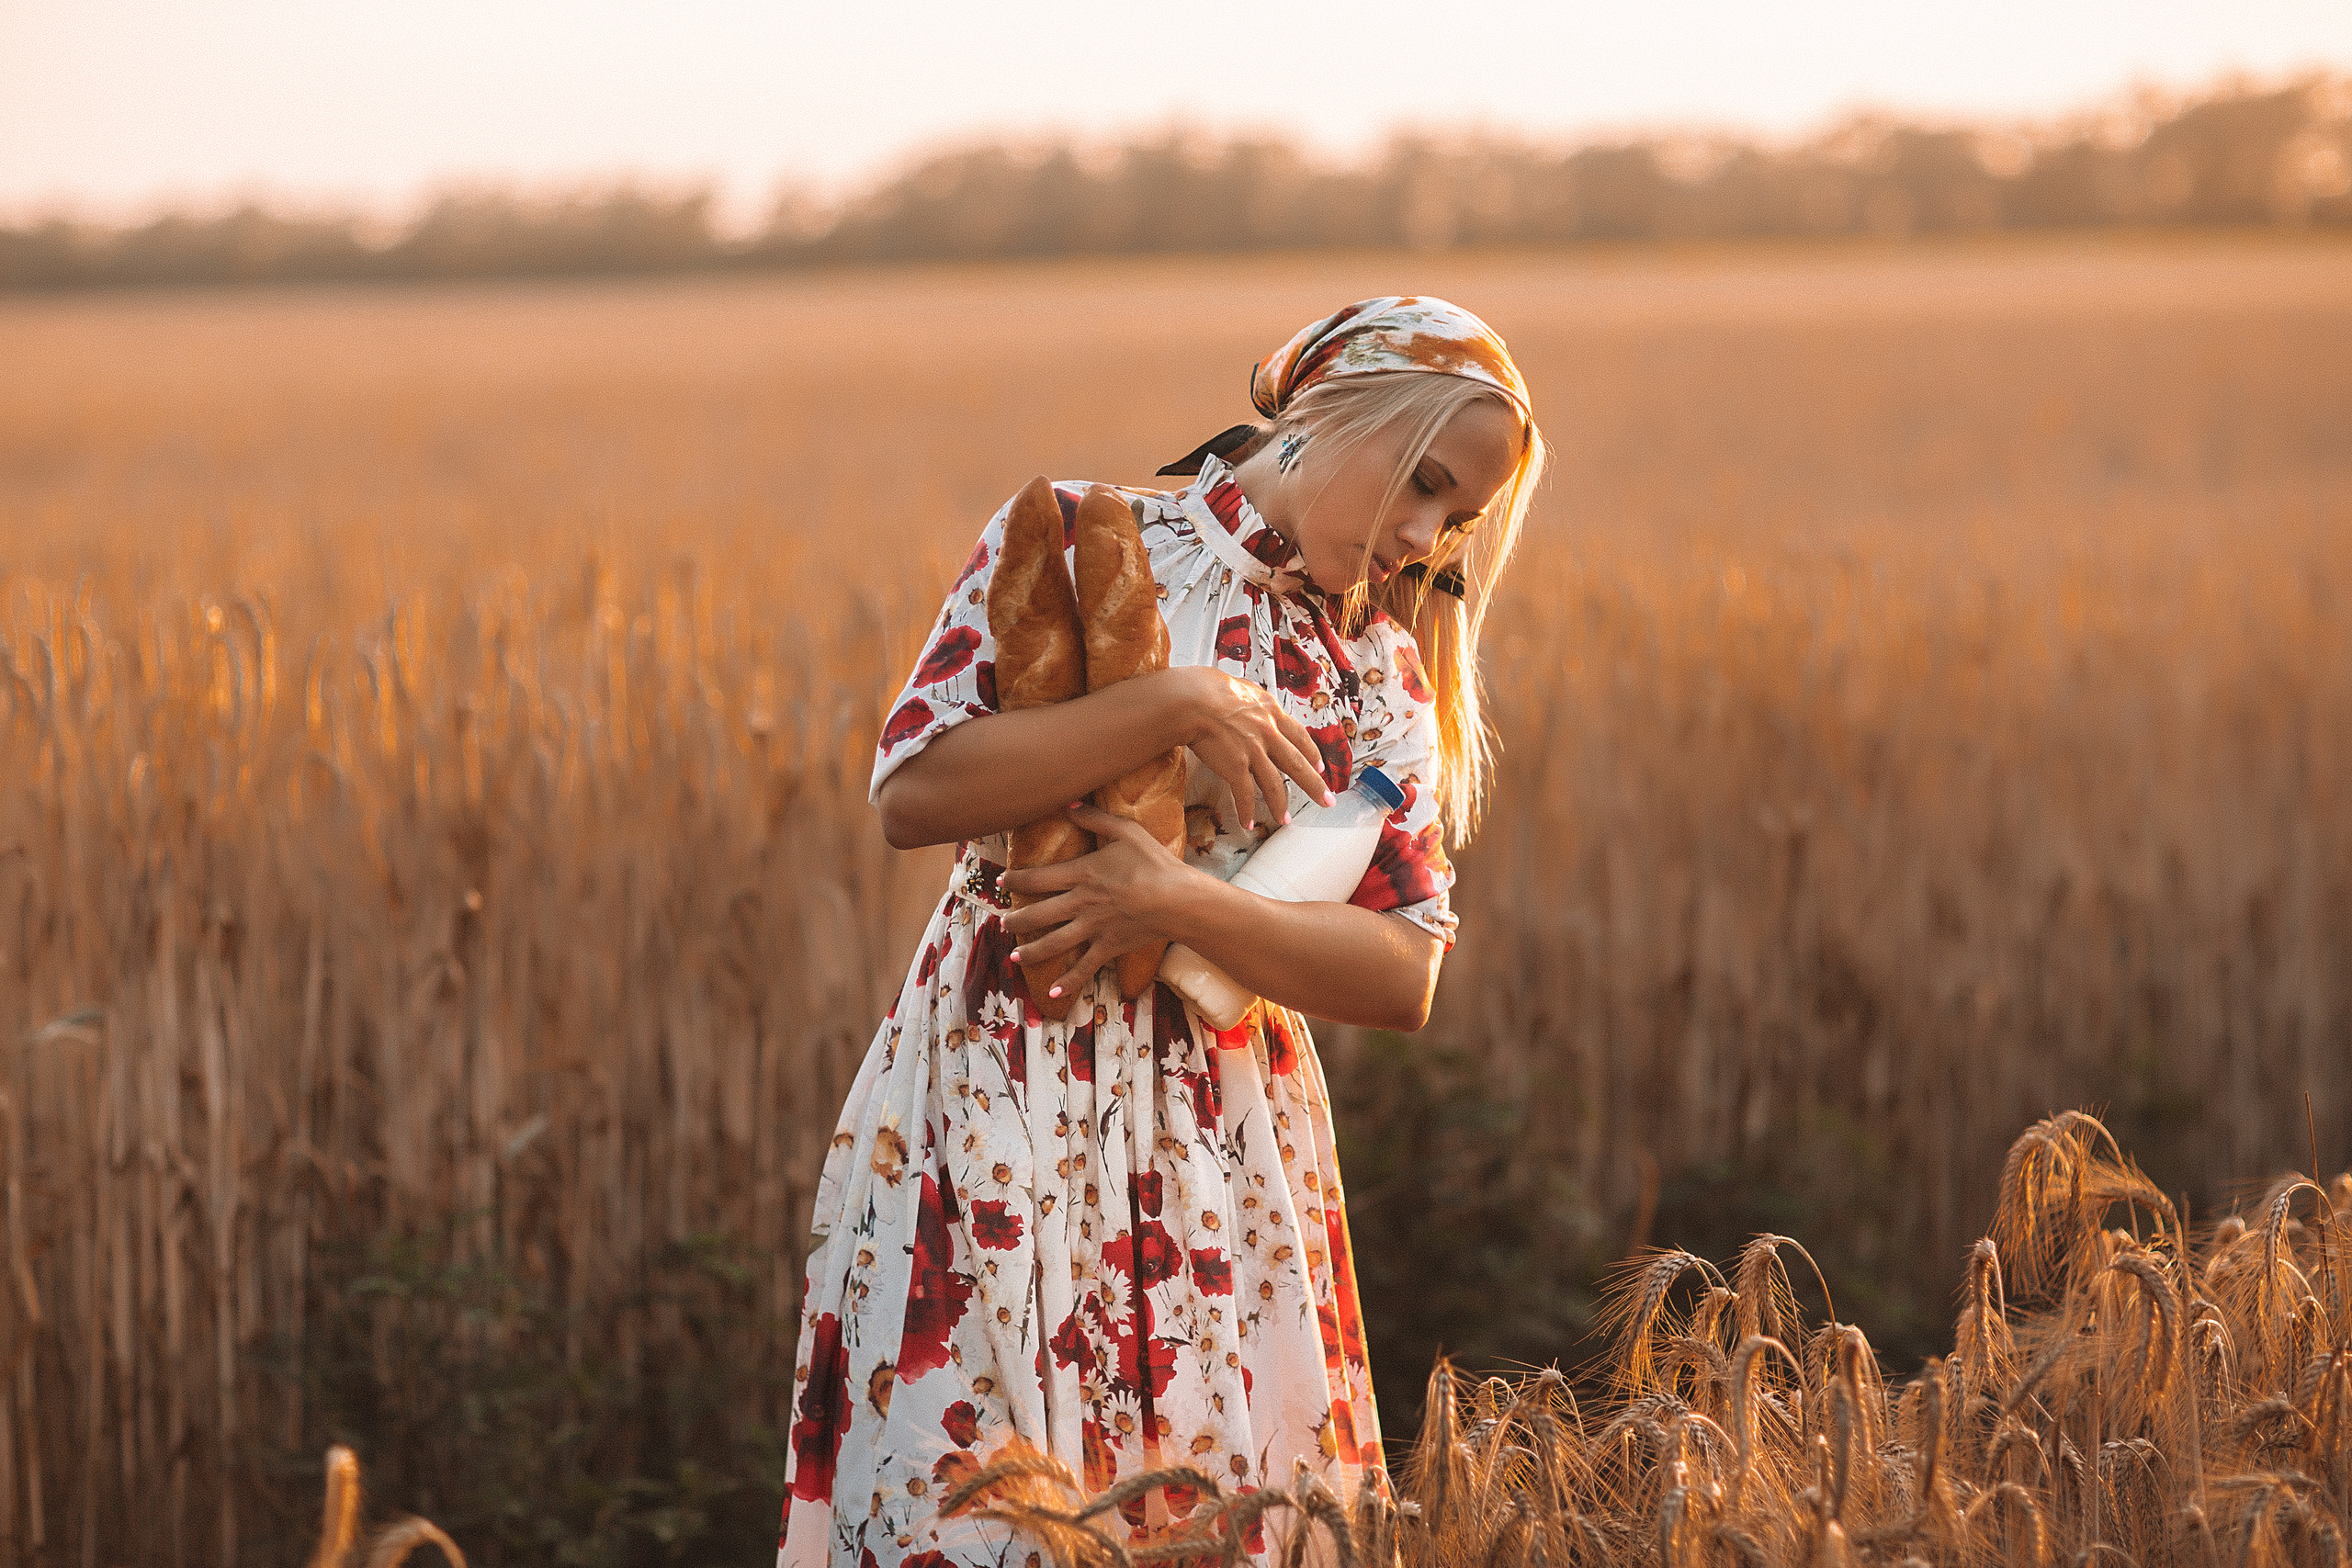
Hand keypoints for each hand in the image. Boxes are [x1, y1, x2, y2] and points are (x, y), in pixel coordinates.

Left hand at [1001, 803, 1211, 1000]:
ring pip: (1053, 943)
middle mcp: (1080, 903)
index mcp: (1081, 874)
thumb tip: (1068, 804)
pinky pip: (1084, 967)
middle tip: (1002, 924)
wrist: (1178, 900)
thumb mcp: (1126, 831)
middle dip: (1016, 920)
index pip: (1036, 878)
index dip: (1014, 881)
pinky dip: (1068, 981)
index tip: (1000, 883)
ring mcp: (1093, 928)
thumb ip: (1095, 817)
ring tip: (1014, 956)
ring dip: (1030, 951)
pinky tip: (1053, 992)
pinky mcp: (1108, 947)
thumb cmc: (1154, 862)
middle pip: (1037, 914)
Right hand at [1171, 667, 1333, 832]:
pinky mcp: (1237, 766)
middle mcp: (1269, 733)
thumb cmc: (1209, 689)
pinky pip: (1245, 794)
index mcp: (1272, 712)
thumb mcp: (1243, 688)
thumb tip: (1253, 702)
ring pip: (1275, 785)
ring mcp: (1255, 751)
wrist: (1193, 700)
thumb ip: (1254, 701)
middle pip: (1298, 764)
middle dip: (1315, 786)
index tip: (1319, 767)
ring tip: (1284, 820)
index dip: (1312, 754)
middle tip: (1327, 800)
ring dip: (1280, 806)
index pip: (1300, 737)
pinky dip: (1246, 811)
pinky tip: (1247, 823)